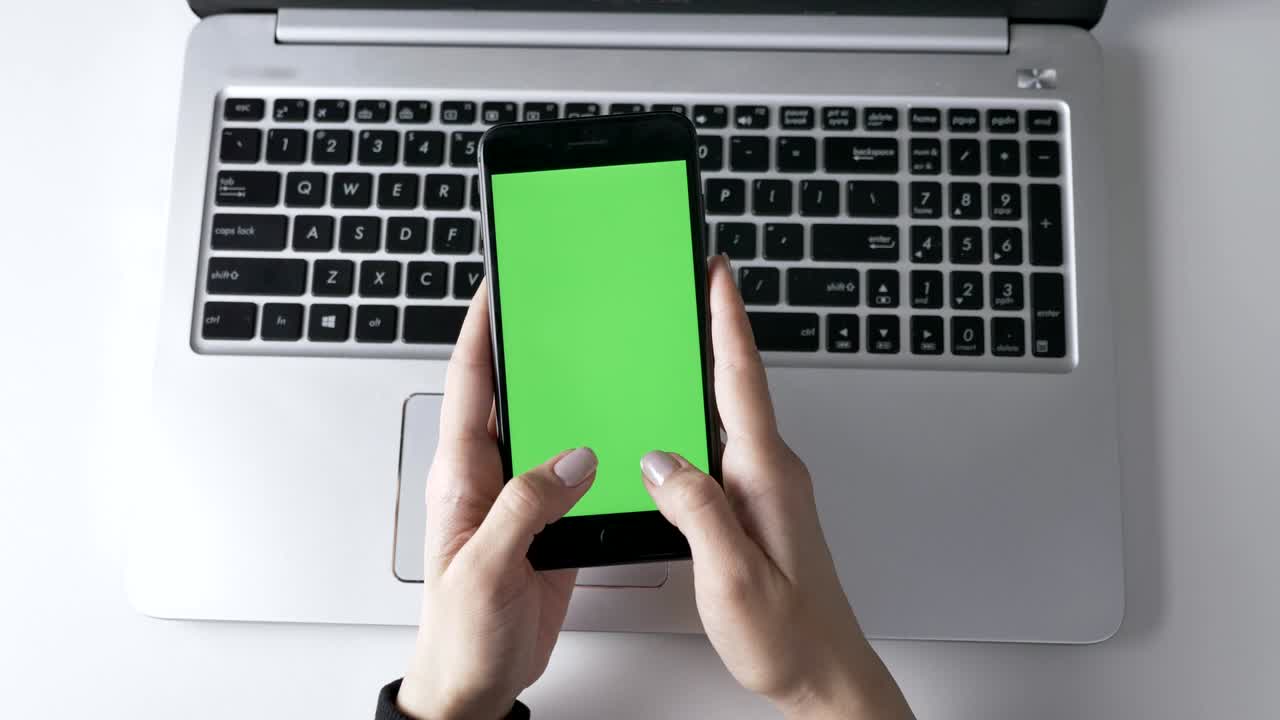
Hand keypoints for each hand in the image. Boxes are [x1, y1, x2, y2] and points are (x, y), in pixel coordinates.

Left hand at [398, 283, 597, 719]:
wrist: (476, 682)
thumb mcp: (484, 570)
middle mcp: (490, 478)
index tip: (499, 287)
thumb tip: (573, 458)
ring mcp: (521, 498)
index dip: (482, 331)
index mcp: (463, 477)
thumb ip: (525, 508)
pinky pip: (574, 472)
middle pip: (510, 394)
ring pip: (547, 429)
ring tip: (597, 353)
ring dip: (569, 394)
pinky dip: (595, 446)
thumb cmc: (461, 635)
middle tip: (559, 304)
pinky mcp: (549, 523)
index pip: (469, 385)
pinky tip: (615, 431)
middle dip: (530, 346)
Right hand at [639, 256, 912, 719]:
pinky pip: (722, 450)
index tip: (716, 270)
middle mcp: (772, 472)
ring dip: (703, 375)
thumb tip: (660, 457)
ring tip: (672, 343)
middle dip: (711, 329)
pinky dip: (698, 423)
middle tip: (686, 284)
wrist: (826, 674)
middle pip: (734, 385)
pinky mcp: (758, 507)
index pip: (742, 380)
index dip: (728, 319)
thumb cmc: (789, 635)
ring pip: (726, 416)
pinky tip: (675, 429)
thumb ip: (696, 511)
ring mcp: (767, 489)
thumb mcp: (731, 576)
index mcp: (766, 476)